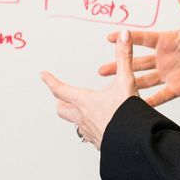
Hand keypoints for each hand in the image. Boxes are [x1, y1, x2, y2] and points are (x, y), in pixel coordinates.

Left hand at [41, 31, 138, 149]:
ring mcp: (90, 133)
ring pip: (75, 123)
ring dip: (75, 115)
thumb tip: (124, 36)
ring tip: (81, 109)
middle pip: (62, 109)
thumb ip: (124, 57)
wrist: (136, 143)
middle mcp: (83, 118)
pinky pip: (88, 135)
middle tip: (60, 95)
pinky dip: (90, 127)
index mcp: (85, 102)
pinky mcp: (99, 143)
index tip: (43, 75)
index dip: (50, 81)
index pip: (60, 90)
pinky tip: (100, 125)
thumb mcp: (127, 81)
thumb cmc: (128, 115)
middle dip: (60, 101)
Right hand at [98, 0, 179, 105]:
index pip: (142, 39)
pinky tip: (135, 104)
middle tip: (102, 70)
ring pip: (144, 80)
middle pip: (137, 62)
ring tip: (113, 87)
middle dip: (119, 65)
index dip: (126, 38)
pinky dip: (149, 101)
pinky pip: (161, 96)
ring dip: (128, 83)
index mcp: (169, 40)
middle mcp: (166, 58)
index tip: (110, 37)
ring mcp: (171, 74)